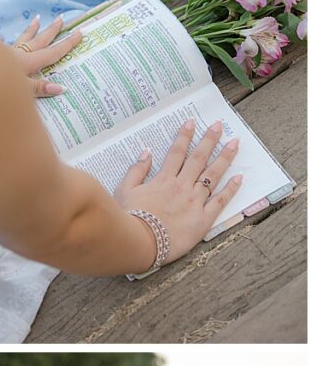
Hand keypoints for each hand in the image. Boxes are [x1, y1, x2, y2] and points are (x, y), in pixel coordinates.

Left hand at [11, 15, 82, 97]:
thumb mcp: (20, 90)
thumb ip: (39, 88)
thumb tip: (61, 87)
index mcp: (28, 62)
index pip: (52, 53)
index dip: (67, 44)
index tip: (80, 33)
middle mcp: (18, 54)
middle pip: (38, 40)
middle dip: (51, 30)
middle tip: (61, 18)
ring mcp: (6, 53)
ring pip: (22, 39)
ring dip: (31, 30)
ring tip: (37, 18)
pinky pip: (10, 44)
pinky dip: (15, 40)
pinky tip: (12, 40)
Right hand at [114, 119, 243, 263]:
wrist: (139, 242)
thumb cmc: (129, 217)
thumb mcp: (125, 190)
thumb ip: (136, 170)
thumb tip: (146, 152)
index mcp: (163, 179)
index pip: (176, 152)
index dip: (184, 136)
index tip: (191, 122)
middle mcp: (182, 186)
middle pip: (198, 159)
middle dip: (209, 140)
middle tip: (218, 126)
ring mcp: (194, 202)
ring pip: (213, 175)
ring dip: (225, 158)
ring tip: (235, 144)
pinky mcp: (203, 219)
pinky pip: (220, 201)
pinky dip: (230, 189)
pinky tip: (240, 177)